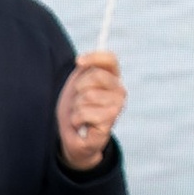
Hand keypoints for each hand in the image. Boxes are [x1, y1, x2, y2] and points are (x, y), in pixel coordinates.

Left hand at [58, 47, 124, 169]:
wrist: (73, 137)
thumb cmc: (76, 108)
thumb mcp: (78, 84)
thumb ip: (84, 68)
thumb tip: (81, 60)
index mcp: (114, 79)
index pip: (110, 59)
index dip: (93, 57)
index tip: (78, 61)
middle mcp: (120, 92)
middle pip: (94, 77)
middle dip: (78, 90)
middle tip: (79, 101)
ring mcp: (116, 108)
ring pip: (86, 96)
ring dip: (76, 107)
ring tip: (80, 115)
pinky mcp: (108, 123)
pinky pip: (83, 113)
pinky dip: (75, 120)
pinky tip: (81, 125)